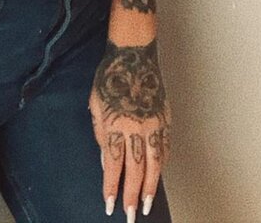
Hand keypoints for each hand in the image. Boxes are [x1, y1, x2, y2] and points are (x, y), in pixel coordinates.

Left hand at [88, 39, 171, 218]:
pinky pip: (165, 147)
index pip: (113, 165)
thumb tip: (105, 158)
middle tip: (131, 214)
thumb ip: (100, 132)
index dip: (111, 187)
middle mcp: (136, 127)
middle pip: (136, 170)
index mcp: (115, 124)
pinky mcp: (164, 118)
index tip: (110, 204)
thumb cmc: (110, 76)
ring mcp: (153, 124)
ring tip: (148, 204)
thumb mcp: (95, 103)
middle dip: (133, 195)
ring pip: (154, 163)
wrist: (133, 55)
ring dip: (151, 187)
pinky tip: (158, 175)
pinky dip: (161, 164)